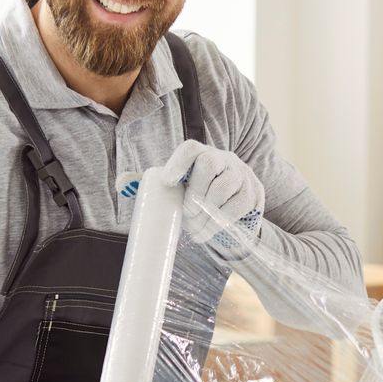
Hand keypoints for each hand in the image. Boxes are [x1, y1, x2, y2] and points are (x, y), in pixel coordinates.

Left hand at [162, 140, 265, 256]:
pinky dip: (217, 223)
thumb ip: (165, 187)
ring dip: (205, 213)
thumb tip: (129, 189)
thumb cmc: (203, 194)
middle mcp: (224, 159)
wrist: (236, 204)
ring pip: (223, 188)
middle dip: (194, 192)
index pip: (191, 149)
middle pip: (208, 163)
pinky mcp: (252, 194)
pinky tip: (206, 232)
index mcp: (203, 153)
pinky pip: (235, 207)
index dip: (178, 163)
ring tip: (194, 228)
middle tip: (187, 213)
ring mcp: (242, 174)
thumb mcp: (187, 186)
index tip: (167, 182)